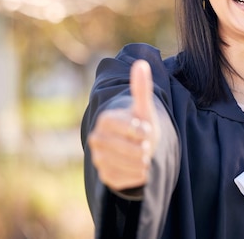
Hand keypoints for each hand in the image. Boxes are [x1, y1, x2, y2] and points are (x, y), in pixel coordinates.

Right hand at [87, 60, 159, 190]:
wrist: (136, 146)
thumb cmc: (140, 125)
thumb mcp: (143, 108)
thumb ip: (141, 88)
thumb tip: (141, 63)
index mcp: (105, 119)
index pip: (129, 128)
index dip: (142, 131)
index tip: (146, 130)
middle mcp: (97, 139)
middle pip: (130, 149)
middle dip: (144, 148)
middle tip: (146, 146)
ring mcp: (98, 159)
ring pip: (129, 165)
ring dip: (142, 162)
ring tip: (143, 156)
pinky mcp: (104, 176)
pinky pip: (127, 179)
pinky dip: (138, 175)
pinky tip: (138, 167)